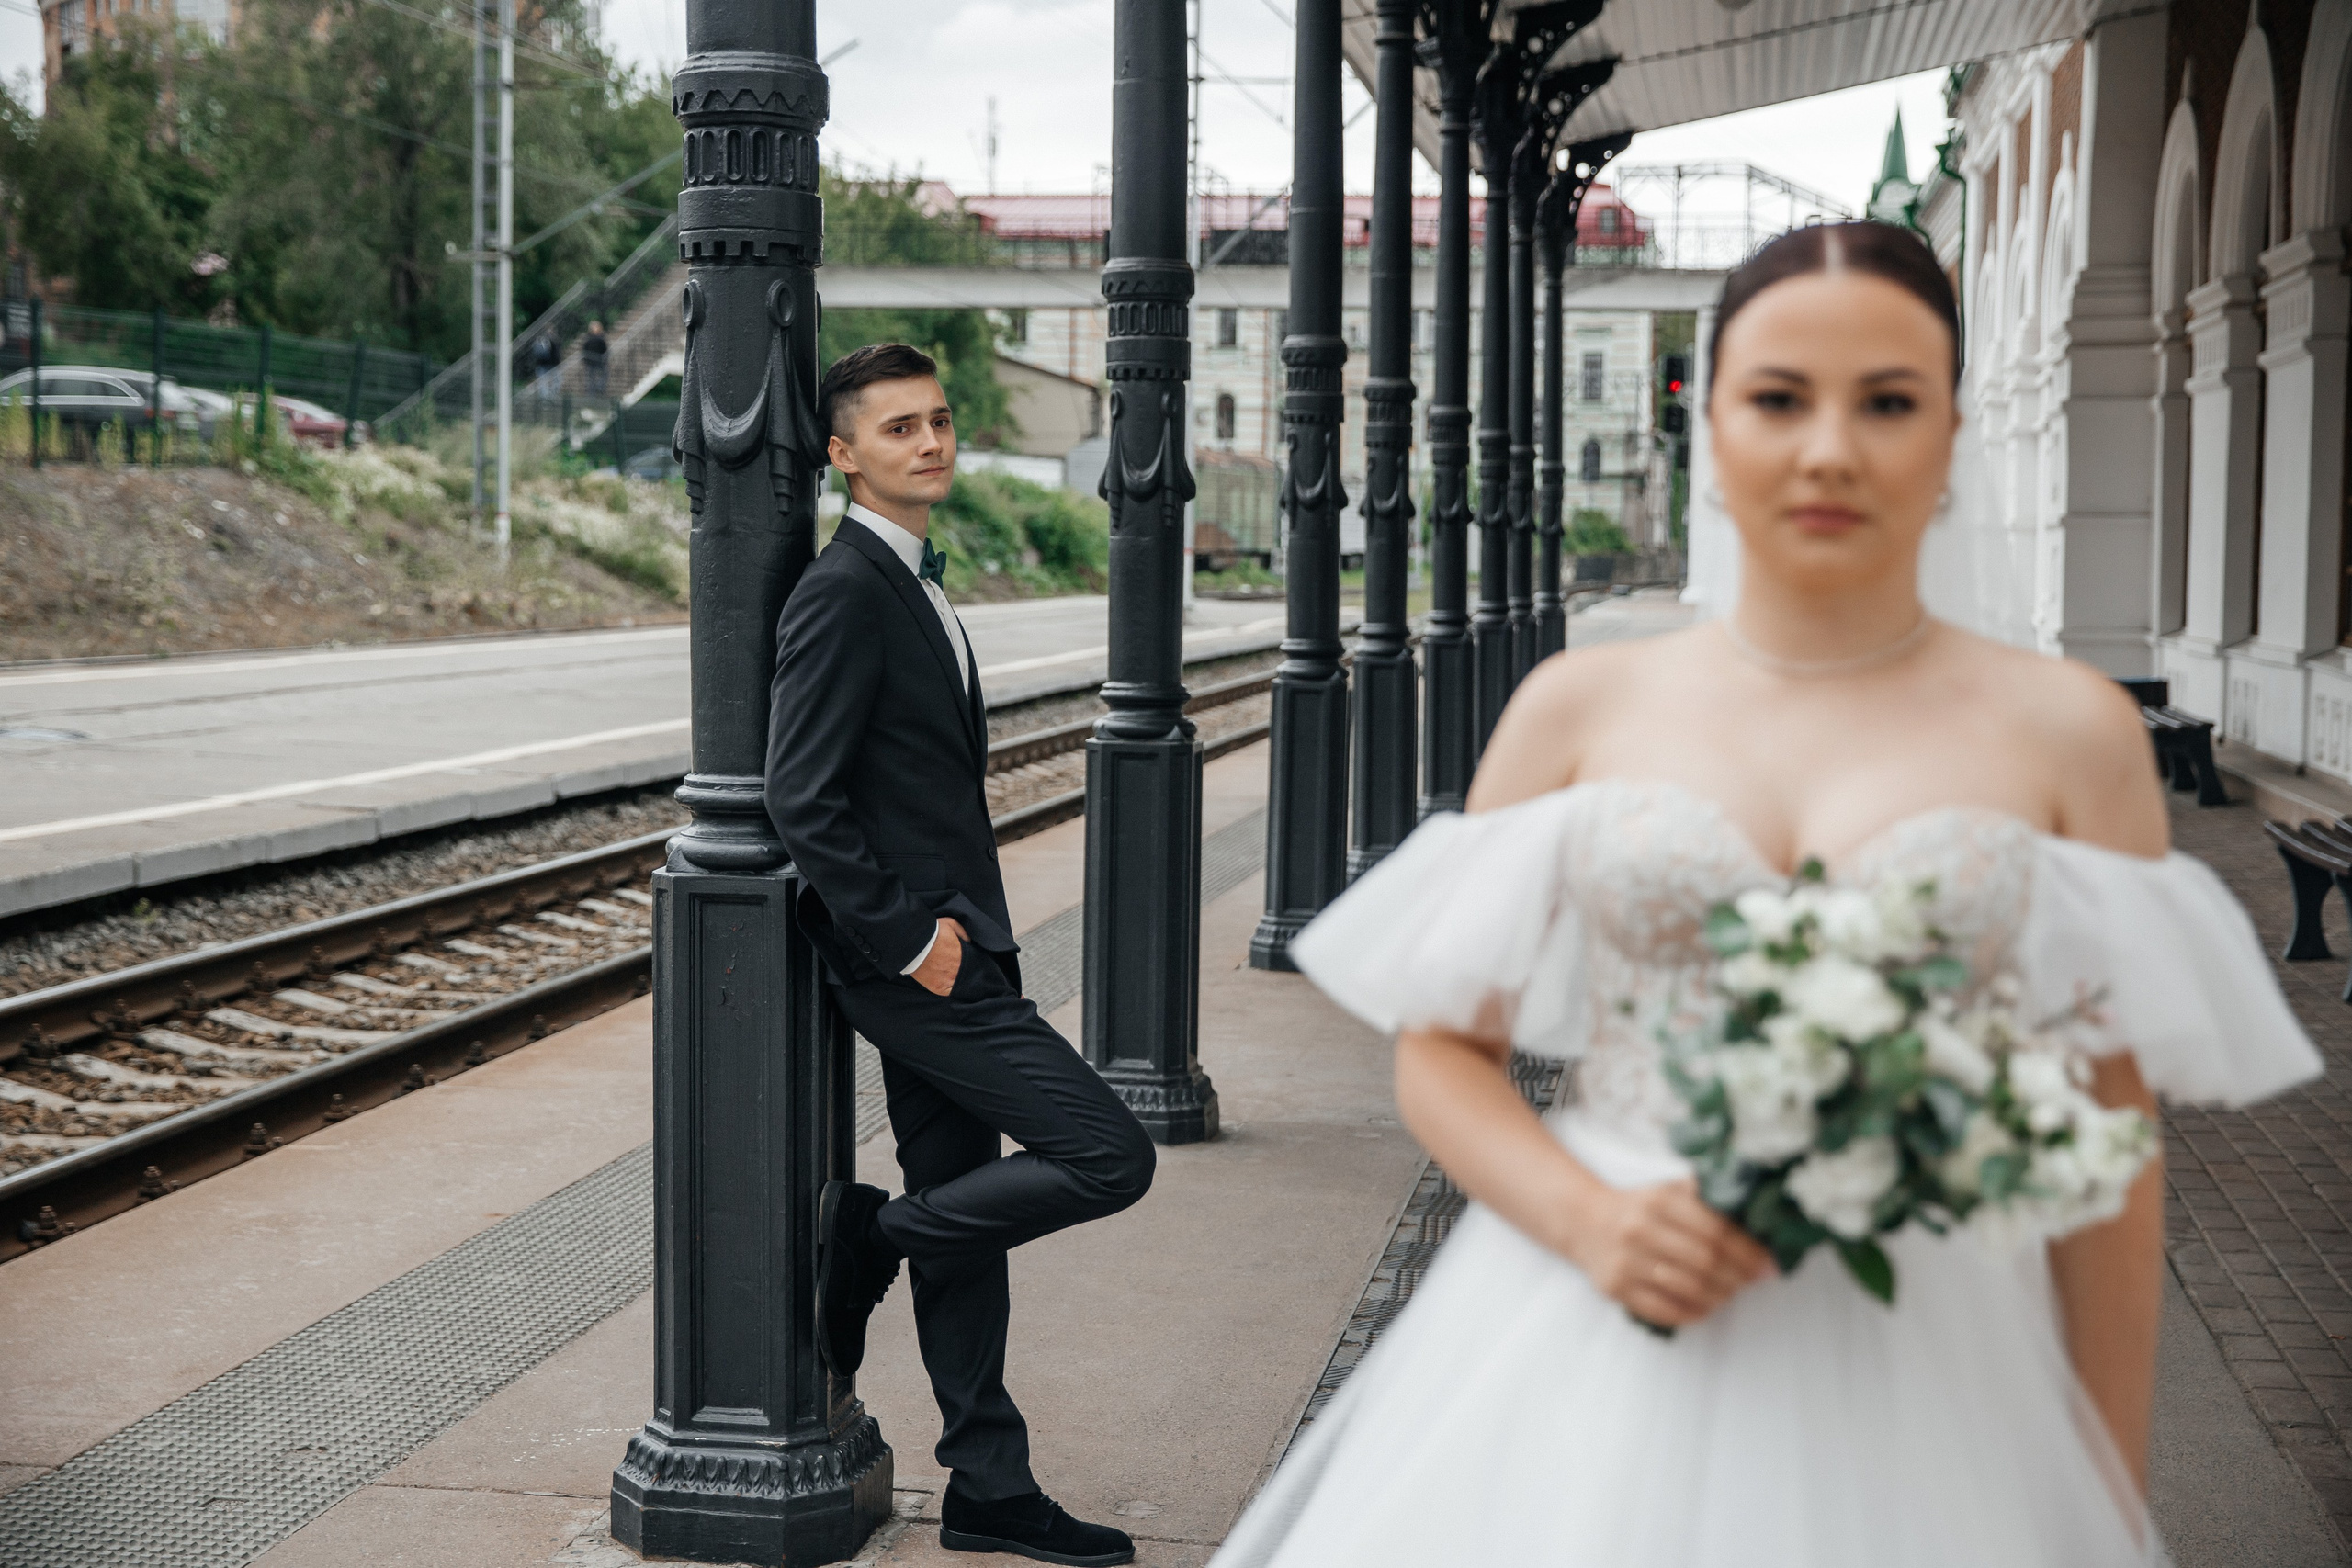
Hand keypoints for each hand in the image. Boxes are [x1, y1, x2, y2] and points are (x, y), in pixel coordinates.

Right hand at [911, 917, 968, 996]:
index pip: (976, 962)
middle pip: (970, 974)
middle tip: (965, 967)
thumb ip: (963, 933)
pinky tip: (952, 983)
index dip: (975, 961)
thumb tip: (970, 942)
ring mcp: (948, 981)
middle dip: (970, 971)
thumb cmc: (931, 933)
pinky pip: (950, 992)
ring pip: (962, 984)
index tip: (973, 959)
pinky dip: (953, 989)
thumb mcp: (950, 924)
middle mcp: (958, 971)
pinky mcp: (938, 988)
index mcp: (963, 956)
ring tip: (958, 975)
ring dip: (962, 980)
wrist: (911, 944)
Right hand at [1559, 1178, 1774, 1329]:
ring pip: (1688, 1288)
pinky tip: (1705, 1306)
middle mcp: (1640, 1228)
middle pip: (1705, 1261)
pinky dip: (1693, 1312)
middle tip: (1753, 1282)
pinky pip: (1665, 1310)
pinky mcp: (1615, 1288)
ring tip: (1730, 1293)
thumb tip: (1759, 1214)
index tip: (1767, 1264)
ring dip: (1719, 1296)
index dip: (1748, 1251)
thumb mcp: (1669, 1190)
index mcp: (1660, 1200)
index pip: (1715, 1229)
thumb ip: (1706, 1197)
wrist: (1584, 1223)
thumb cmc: (1640, 1209)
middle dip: (1738, 1276)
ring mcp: (1626, 1261)